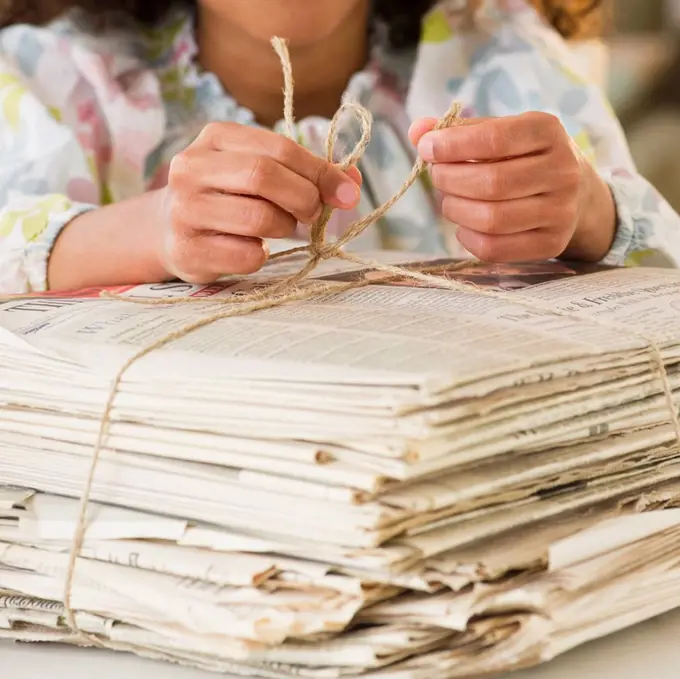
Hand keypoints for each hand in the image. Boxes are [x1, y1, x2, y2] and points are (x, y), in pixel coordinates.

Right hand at [159, 122, 361, 283]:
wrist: (167, 230)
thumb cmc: (227, 196)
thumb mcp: (259, 171)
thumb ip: (306, 172)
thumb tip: (351, 185)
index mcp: (215, 138)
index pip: (279, 148)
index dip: (320, 171)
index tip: (346, 193)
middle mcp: (191, 168)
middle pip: (264, 176)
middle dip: (304, 198)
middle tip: (313, 214)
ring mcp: (185, 210)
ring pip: (259, 218)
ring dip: (284, 228)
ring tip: (278, 227)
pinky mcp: (187, 250)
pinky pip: (248, 255)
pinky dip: (262, 255)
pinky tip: (252, 247)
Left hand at [409, 112, 616, 262]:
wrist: (577, 194)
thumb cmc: (524, 158)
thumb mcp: (500, 133)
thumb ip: (458, 130)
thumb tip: (417, 131)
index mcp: (548, 131)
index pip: (494, 138)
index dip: (453, 145)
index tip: (427, 148)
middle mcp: (562, 171)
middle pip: (491, 183)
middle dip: (450, 181)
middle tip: (438, 177)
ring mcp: (560, 211)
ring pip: (492, 219)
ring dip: (456, 210)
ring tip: (450, 201)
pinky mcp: (552, 244)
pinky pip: (495, 248)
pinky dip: (467, 237)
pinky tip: (464, 225)